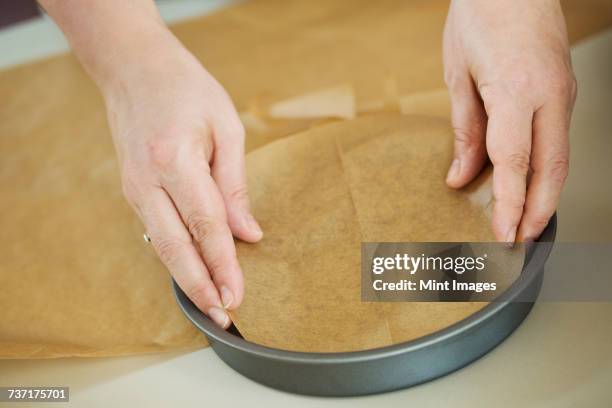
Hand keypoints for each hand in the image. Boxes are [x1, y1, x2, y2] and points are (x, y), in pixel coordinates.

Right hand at [103, 29, 261, 327]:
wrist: (135, 68)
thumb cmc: (187, 89)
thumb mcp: (226, 127)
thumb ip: (235, 184)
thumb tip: (249, 233)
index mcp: (174, 160)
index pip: (206, 226)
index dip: (224, 264)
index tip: (238, 295)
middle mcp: (146, 181)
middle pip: (175, 248)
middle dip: (200, 286)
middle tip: (223, 316)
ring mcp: (133, 188)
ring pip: (160, 246)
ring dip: (186, 278)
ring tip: (211, 304)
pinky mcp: (131, 190)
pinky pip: (155, 231)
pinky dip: (174, 256)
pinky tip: (193, 272)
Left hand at [443, 0, 575, 241]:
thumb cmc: (480, 15)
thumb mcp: (458, 75)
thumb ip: (465, 131)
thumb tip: (461, 175)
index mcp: (518, 90)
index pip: (516, 162)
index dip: (511, 204)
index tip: (503, 235)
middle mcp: (551, 95)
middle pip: (552, 168)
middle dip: (539, 211)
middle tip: (522, 242)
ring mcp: (563, 91)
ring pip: (560, 156)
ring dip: (546, 194)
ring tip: (528, 223)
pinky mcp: (563, 89)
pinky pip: (556, 137)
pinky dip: (545, 167)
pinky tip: (531, 182)